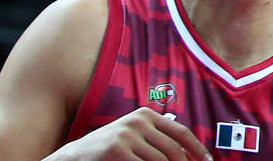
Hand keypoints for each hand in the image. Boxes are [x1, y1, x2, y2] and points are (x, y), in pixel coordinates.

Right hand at [59, 108, 208, 160]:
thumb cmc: (109, 150)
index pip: (181, 132)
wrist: (74, 156)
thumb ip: (157, 140)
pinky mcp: (118, 150)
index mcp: (146, 115)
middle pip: (173, 149)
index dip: (197, 149)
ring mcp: (127, 135)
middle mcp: (139, 122)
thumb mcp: (134, 136)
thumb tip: (187, 153)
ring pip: (161, 160)